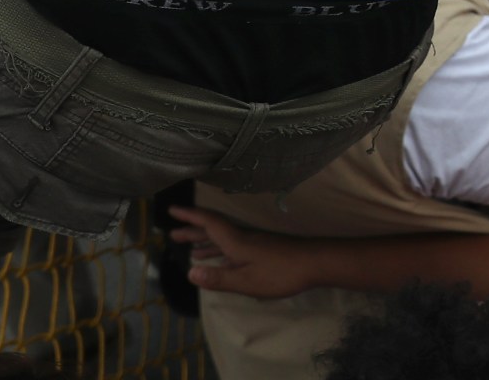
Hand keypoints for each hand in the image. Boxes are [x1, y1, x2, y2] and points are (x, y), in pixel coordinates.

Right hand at [170, 207, 319, 300]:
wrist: (316, 263)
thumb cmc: (280, 272)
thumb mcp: (246, 280)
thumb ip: (218, 278)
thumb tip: (189, 272)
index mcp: (235, 241)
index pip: (208, 223)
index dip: (190, 216)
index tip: (172, 209)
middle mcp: (242, 238)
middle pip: (213, 229)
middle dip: (193, 230)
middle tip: (172, 233)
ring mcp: (254, 243)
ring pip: (223, 238)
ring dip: (205, 241)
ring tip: (189, 247)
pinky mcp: (262, 251)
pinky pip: (233, 247)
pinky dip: (220, 251)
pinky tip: (218, 260)